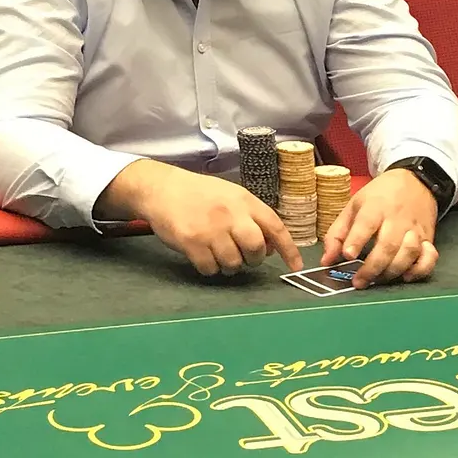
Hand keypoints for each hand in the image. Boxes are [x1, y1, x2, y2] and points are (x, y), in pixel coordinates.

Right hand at [103, 161, 302, 275]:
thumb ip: (251, 218)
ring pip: (234, 263)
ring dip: (230, 265)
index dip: (288, 248)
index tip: (296, 266)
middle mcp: (230, 214)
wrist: (161, 188)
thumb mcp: (230, 196)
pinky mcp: (191, 242)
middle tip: (244, 256)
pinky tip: (203, 256)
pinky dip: (210, 268)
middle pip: (256, 248)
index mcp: (243, 200)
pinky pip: (211, 269)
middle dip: (253, 259)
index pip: (275, 226)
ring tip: (219, 254)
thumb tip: (271, 247)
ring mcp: (210, 229)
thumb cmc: (199, 194)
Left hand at [320, 168, 438, 286]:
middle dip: (373, 267)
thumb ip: (337, 233)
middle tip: (359, 281)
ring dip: (392, 271)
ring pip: (408, 254)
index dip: (357, 240)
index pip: (367, 223)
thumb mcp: (354, 205)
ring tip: (377, 279)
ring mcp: (415, 229)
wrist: (415, 181)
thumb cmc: (380, 196)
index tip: (347, 255)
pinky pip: (429, 258)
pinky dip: (420, 270)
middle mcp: (397, 218)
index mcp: (375, 206)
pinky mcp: (428, 238)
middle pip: (388, 245)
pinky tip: (406, 276)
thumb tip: (326, 261)